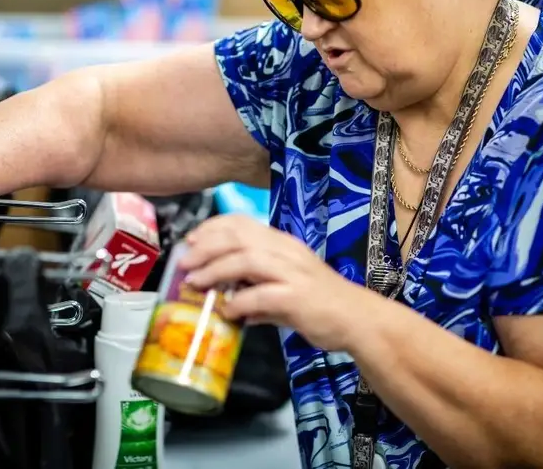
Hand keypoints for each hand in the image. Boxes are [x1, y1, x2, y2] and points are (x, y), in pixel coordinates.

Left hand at [179, 214, 364, 351]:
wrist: (358, 320)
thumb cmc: (323, 304)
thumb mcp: (286, 289)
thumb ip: (258, 292)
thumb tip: (230, 303)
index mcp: (283, 244)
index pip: (242, 223)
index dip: (212, 228)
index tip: (191, 240)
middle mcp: (287, 251)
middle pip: (238, 237)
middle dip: (206, 247)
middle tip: (184, 262)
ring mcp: (293, 272)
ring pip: (246, 260)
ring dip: (215, 270)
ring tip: (195, 283)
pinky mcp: (297, 297)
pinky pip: (260, 295)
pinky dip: (238, 302)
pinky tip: (226, 312)